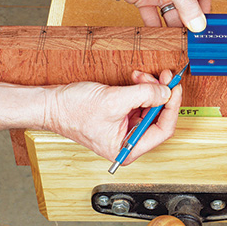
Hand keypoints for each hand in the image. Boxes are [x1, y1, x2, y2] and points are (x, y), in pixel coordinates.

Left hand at [12, 0, 210, 31]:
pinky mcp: (145, 0)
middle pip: (187, 9)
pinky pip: (153, 18)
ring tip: (176, 43)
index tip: (204, 33)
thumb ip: (186, 3)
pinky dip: (156, 29)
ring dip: (172, 28)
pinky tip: (159, 38)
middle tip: (190, 42)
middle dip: (188, 24)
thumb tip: (199, 24)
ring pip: (171, 15)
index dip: (204, 15)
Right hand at [43, 69, 181, 163]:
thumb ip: (144, 95)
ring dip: (150, 89)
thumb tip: (167, 93)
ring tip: (142, 76)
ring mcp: (125, 129)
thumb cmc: (73, 111)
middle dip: (161, 94)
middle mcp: (129, 142)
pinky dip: (140, 89)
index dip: (172, 107)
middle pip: (158, 117)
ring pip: (150, 107)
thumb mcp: (114, 100)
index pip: (163, 130)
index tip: (175, 89)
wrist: (51, 104)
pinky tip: (136, 79)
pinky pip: (139, 102)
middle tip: (164, 76)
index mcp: (128, 149)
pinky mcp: (120, 116)